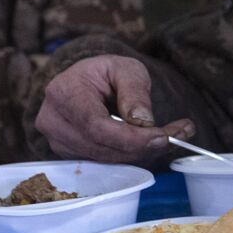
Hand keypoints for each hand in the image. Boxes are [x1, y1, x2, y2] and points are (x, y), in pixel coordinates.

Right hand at [34, 55, 193, 163]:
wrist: (86, 82)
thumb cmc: (105, 72)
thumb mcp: (125, 68)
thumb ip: (134, 91)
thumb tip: (142, 120)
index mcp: (63, 92)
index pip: (96, 125)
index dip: (130, 137)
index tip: (161, 136)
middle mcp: (54, 121)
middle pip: (102, 147)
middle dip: (143, 146)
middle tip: (178, 135)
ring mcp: (58, 142)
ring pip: (106, 159)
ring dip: (142, 153)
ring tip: (172, 135)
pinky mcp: (70, 155)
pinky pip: (104, 163)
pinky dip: (131, 156)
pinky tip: (150, 142)